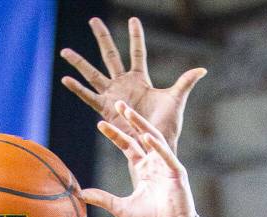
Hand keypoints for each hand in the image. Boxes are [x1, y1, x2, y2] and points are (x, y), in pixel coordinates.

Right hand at [61, 17, 205, 151]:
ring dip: (79, 63)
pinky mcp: (105, 109)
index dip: (135, 36)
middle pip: (110, 55)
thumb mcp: (176, 100)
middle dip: (102, 37)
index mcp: (140, 79)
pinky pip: (88, 97)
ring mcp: (112, 96)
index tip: (133, 19)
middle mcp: (124, 84)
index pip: (137, 52)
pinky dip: (77, 89)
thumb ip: (185, 82)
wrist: (155, 146)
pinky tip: (65, 79)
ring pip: (93, 74)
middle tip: (93, 20)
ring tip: (64, 51)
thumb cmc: (166, 127)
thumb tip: (202, 69)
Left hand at [82, 102, 195, 216]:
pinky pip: (166, 156)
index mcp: (144, 168)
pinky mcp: (177, 173)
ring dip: (142, 125)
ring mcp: (166, 166)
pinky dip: (157, 146)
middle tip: (118, 103)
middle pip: (141, 135)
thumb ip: (103, 199)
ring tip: (130, 112)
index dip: (115, 135)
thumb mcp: (121, 208)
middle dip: (130, 119)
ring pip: (154, 139)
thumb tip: (80, 193)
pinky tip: (146, 136)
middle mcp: (155, 163)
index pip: (128, 145)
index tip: (100, 124)